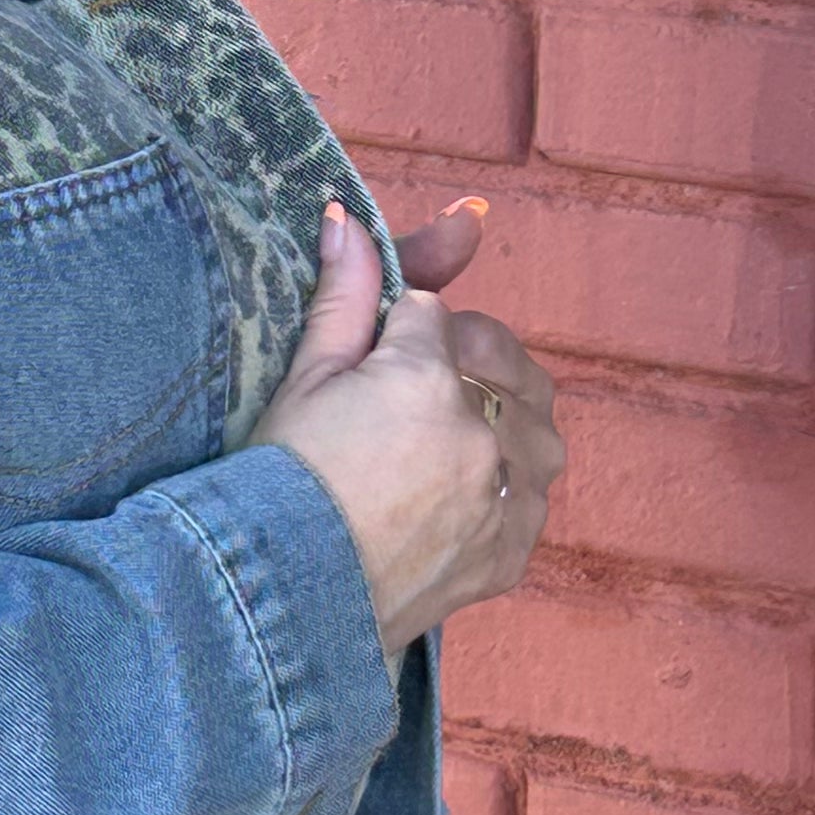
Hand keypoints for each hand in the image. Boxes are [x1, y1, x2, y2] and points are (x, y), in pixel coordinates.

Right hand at [254, 201, 562, 654]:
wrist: (288, 600)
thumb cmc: (281, 483)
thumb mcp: (302, 381)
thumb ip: (343, 296)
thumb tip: (345, 215)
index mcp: (430, 375)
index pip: (434, 314)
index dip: (398, 334)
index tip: (367, 367)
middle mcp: (485, 431)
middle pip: (497, 359)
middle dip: (459, 365)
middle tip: (398, 405)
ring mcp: (508, 495)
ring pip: (533, 424)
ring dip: (497, 420)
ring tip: (434, 447)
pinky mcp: (514, 549)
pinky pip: (530, 492)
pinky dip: (502, 486)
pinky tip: (449, 497)